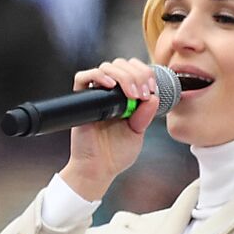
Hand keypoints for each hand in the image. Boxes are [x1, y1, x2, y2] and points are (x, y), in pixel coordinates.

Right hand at [60, 58, 160, 200]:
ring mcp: (95, 95)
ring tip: (131, 94)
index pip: (133, 70)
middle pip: (121, 64)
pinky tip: (111, 87)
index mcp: (124, 98)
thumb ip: (145, 115)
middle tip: (142, 93)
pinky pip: (83, 77)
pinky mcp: (81, 100)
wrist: (98, 169)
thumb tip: (153, 96)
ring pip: (107, 67)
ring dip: (123, 76)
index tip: (151, 89)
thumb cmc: (115, 154)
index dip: (145, 73)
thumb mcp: (138, 132)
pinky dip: (98, 76)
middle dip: (137, 74)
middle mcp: (109, 93)